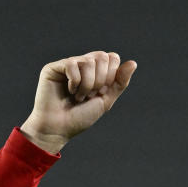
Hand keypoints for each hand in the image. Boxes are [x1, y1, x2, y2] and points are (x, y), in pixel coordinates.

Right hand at [21, 51, 136, 152]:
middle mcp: (81, 64)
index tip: (100, 93)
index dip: (110, 76)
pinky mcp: (54, 67)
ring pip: (88, 61)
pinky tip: (68, 92)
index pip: (112, 58)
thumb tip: (133, 63)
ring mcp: (68, 64)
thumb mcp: (105, 101)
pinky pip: (72, 64)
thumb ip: (119, 83)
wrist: (59, 129)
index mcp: (95, 71)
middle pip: (102, 57)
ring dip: (87, 85)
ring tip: (78, 97)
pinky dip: (74, 83)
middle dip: (99, 81)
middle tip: (89, 96)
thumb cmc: (80, 117)